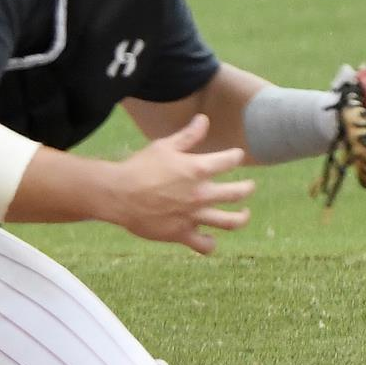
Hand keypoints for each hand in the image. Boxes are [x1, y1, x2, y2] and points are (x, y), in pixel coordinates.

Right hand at [104, 114, 253, 254]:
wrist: (117, 194)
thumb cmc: (139, 167)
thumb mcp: (163, 146)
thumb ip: (187, 135)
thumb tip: (204, 120)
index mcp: (197, 170)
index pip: (230, 161)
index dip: (235, 156)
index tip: (235, 156)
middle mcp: (201, 194)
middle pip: (239, 193)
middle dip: (247, 188)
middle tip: (248, 186)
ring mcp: (193, 216)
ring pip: (231, 222)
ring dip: (242, 217)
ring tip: (244, 214)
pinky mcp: (181, 233)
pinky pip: (204, 245)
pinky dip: (210, 243)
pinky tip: (209, 237)